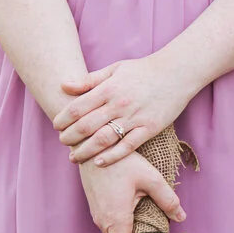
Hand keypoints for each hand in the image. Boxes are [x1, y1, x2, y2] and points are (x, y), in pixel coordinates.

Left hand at [55, 54, 200, 166]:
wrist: (177, 73)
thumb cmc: (144, 70)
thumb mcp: (115, 69)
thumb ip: (89, 80)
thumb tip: (64, 86)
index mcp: (108, 89)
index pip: (78, 107)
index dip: (63, 119)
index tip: (56, 126)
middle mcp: (119, 104)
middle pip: (87, 126)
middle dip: (70, 137)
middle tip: (63, 142)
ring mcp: (135, 118)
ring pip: (104, 139)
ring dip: (86, 150)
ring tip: (75, 157)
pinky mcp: (150, 128)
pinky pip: (128, 146)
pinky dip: (112, 156)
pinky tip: (99, 162)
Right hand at [78, 156, 184, 232]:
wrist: (91, 146)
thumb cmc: (121, 161)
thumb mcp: (151, 178)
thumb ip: (168, 199)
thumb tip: (181, 217)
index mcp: (116, 219)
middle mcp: (103, 221)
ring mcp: (97, 215)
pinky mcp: (96, 208)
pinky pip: (111, 227)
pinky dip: (123, 232)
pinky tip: (139, 226)